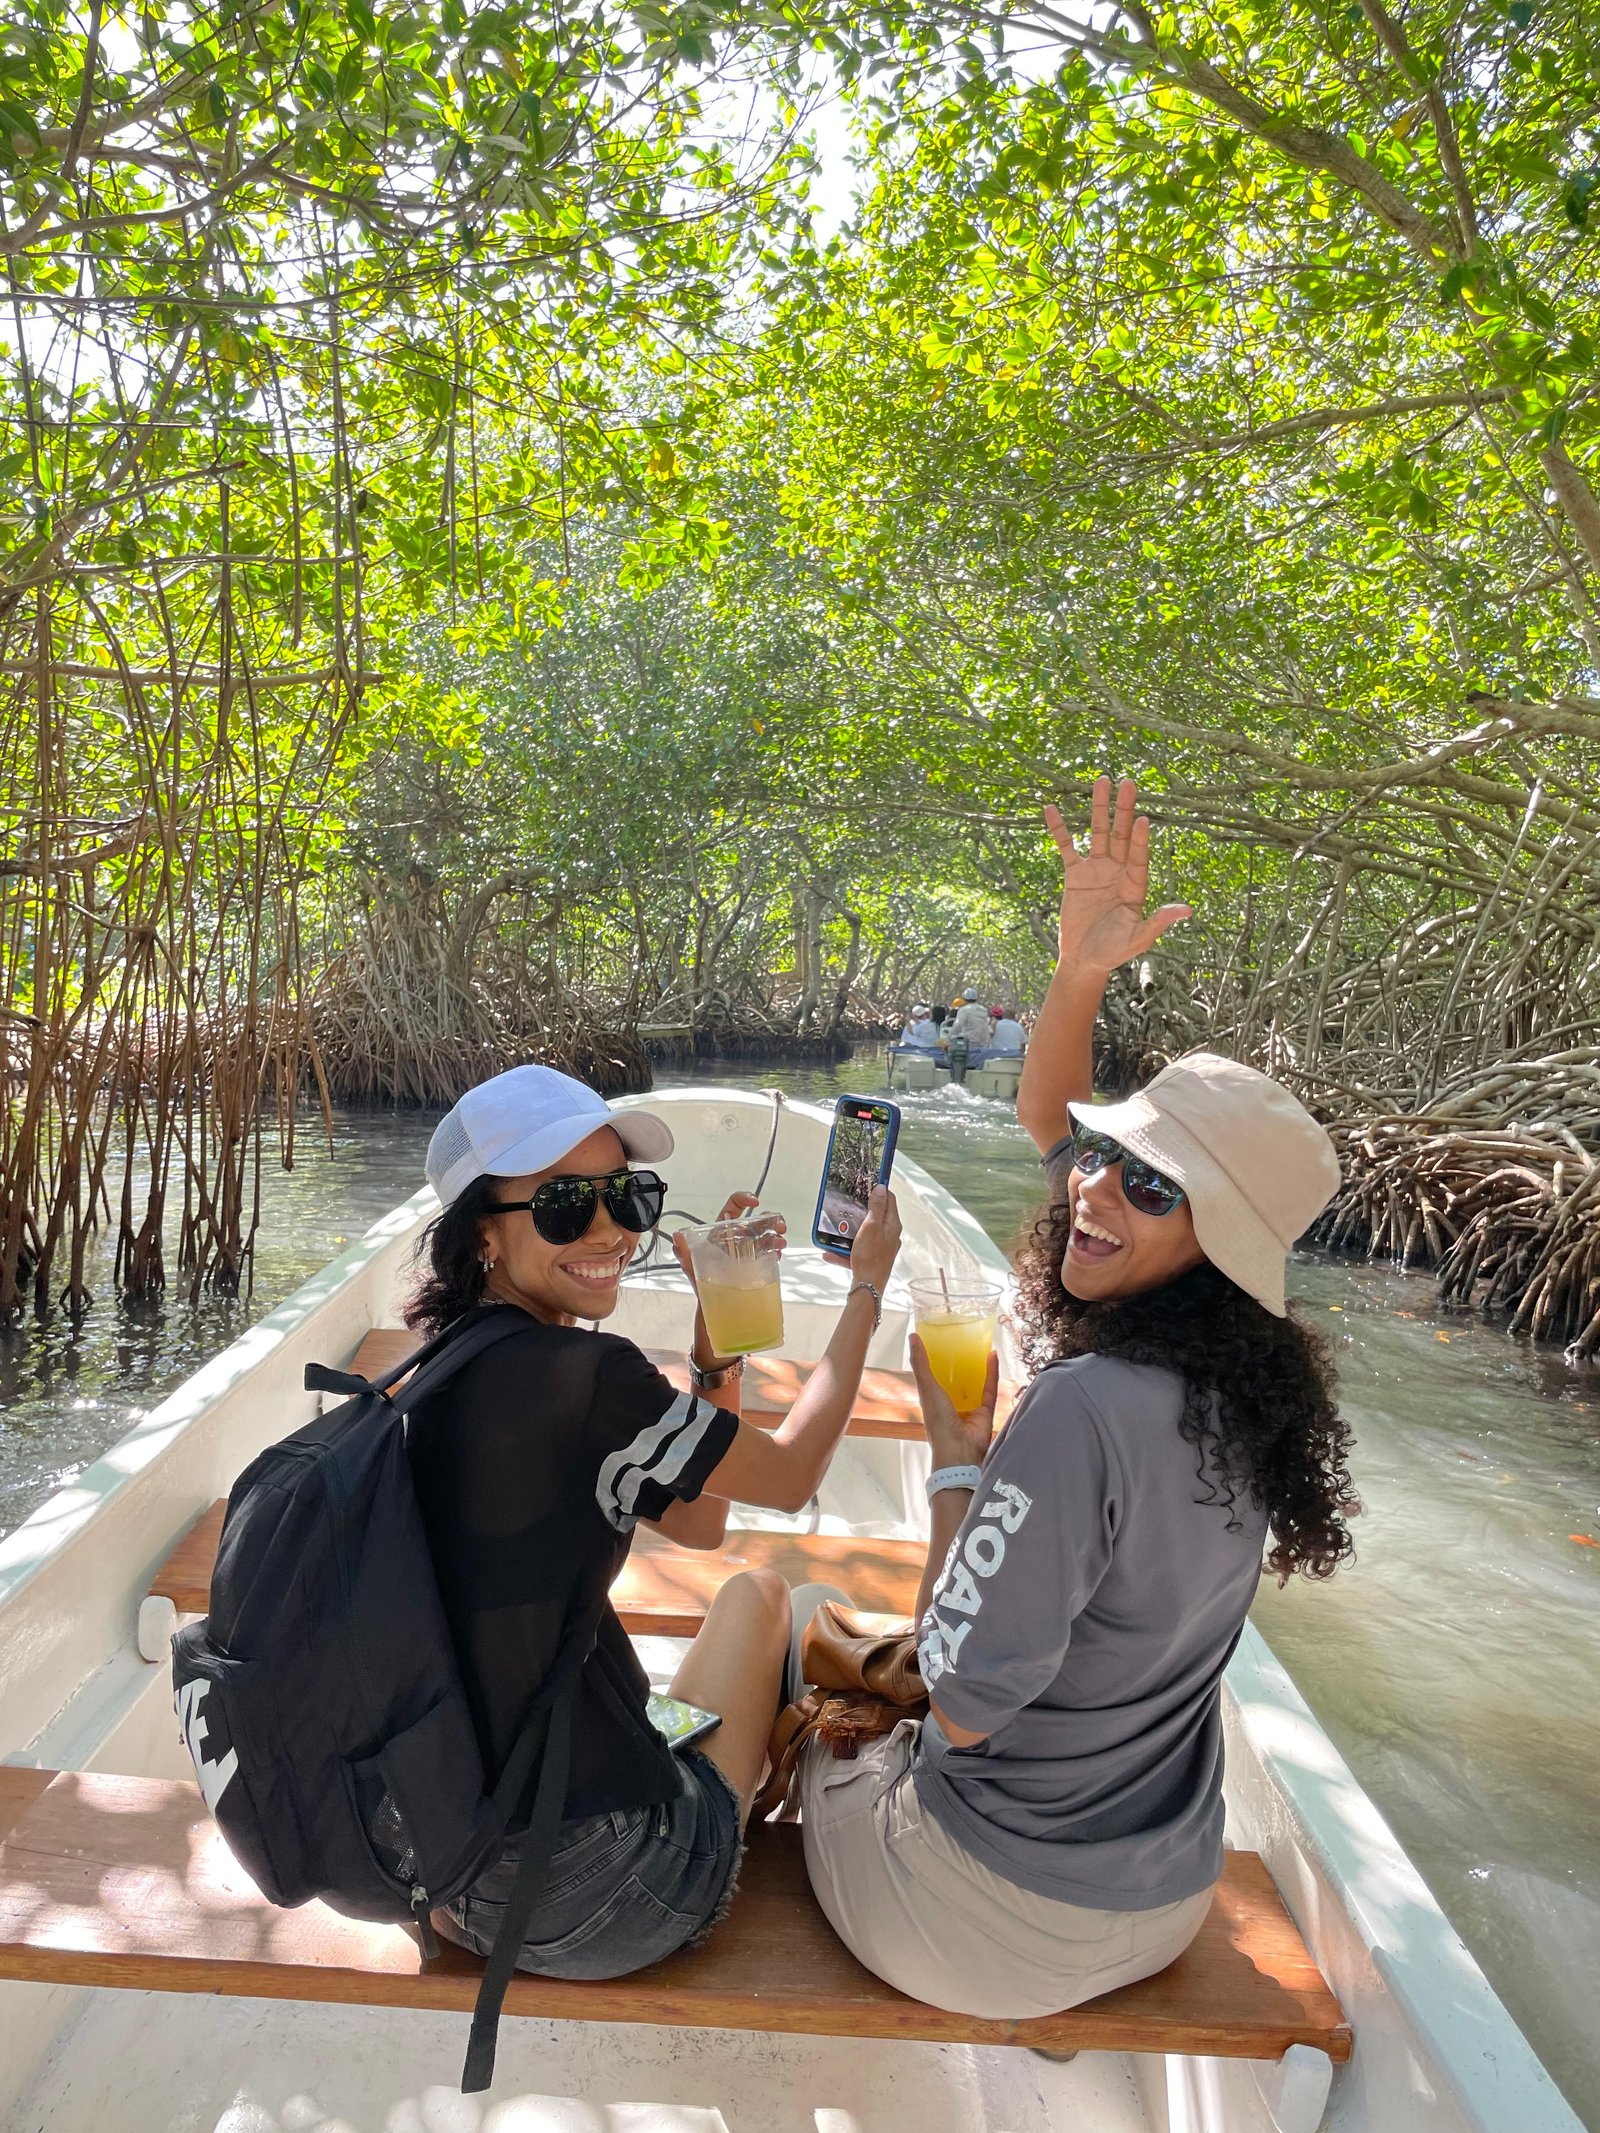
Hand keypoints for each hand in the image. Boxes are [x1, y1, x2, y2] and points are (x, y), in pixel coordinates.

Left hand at [669, 1192, 785, 1287]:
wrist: (713, 1308)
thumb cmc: (700, 1285)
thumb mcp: (690, 1267)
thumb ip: (683, 1252)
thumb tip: (677, 1237)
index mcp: (720, 1233)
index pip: (732, 1208)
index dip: (743, 1200)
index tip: (754, 1202)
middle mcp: (735, 1239)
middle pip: (755, 1221)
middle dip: (769, 1219)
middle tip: (778, 1226)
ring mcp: (747, 1251)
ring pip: (765, 1236)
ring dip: (775, 1236)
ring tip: (779, 1243)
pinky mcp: (756, 1264)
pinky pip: (768, 1253)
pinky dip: (775, 1251)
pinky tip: (777, 1254)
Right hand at [846, 1184, 901, 1291]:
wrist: (868, 1287)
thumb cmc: (871, 1257)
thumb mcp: (871, 1226)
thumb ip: (876, 1207)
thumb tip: (881, 1188)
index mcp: (892, 1225)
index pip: (889, 1200)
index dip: (879, 1189)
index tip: (867, 1183)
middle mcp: (889, 1236)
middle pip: (876, 1216)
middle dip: (860, 1211)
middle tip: (848, 1205)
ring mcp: (881, 1248)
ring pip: (864, 1234)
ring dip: (849, 1232)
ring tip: (836, 1231)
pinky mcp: (872, 1259)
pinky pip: (856, 1250)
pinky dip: (844, 1250)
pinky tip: (830, 1252)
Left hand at [910, 1336, 998, 1466]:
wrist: (960, 1450)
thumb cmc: (938, 1422)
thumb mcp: (927, 1388)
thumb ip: (921, 1364)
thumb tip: (913, 1336)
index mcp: (932, 1401)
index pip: (931, 1377)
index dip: (934, 1360)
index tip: (938, 1340)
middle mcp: (950, 1405)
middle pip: (954, 1380)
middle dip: (957, 1363)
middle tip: (961, 1340)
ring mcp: (968, 1409)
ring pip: (974, 1383)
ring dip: (976, 1366)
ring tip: (979, 1345)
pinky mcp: (986, 1412)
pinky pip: (989, 1389)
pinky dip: (992, 1373)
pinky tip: (993, 1355)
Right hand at [1045, 774, 1190, 975]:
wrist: (1085, 959)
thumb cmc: (1115, 951)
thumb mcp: (1138, 938)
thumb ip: (1158, 921)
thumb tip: (1187, 910)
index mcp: (1136, 884)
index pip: (1140, 855)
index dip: (1142, 839)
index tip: (1144, 819)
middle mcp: (1118, 870)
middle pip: (1122, 834)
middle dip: (1124, 810)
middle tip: (1128, 783)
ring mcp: (1097, 870)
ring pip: (1098, 832)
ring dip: (1099, 808)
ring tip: (1102, 780)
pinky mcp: (1075, 875)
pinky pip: (1067, 847)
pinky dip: (1060, 829)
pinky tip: (1052, 809)